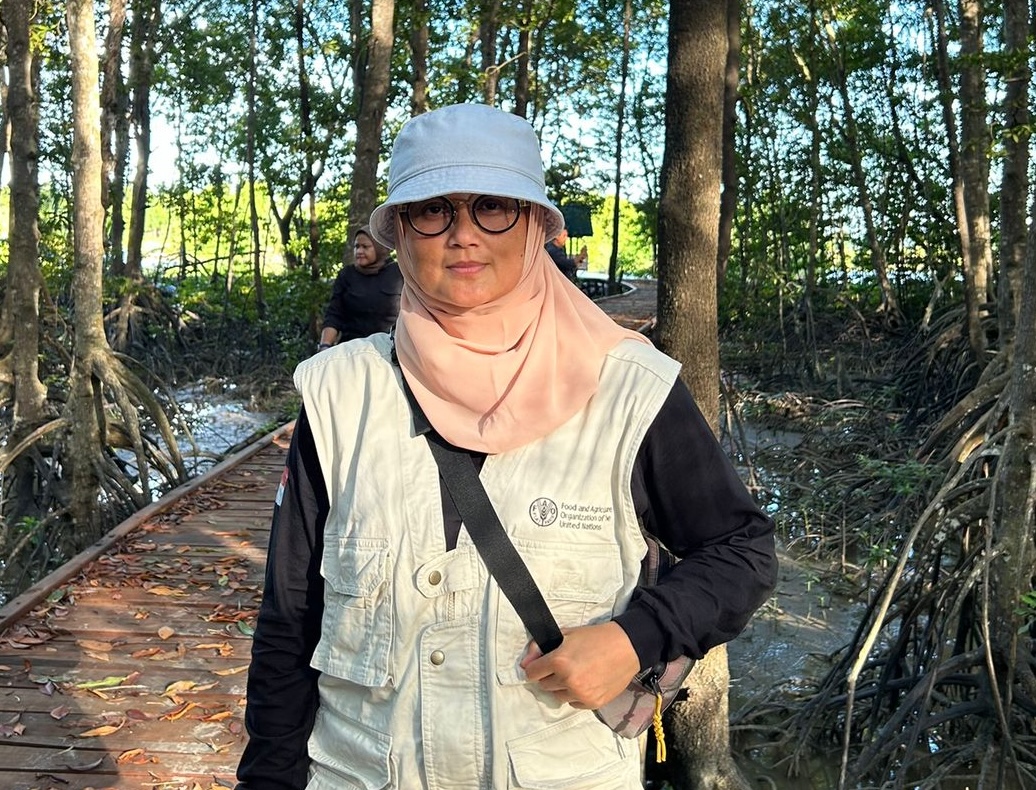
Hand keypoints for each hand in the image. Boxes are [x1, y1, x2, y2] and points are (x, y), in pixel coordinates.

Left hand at [519, 622, 639, 708]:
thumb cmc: (597, 638)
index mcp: (559, 661)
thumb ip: (542, 648)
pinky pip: (574, 703)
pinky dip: (576, 695)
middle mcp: (568, 680)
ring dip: (562, 687)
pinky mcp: (592, 703)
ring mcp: (581, 694)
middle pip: (544, 685)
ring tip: (577, 673)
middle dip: (550, 676)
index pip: (531, 673)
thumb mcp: (567, 634)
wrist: (627, 647)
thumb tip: (525, 663)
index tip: (541, 665)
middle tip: (564, 666)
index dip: (535, 667)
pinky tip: (587, 681)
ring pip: (558, 696)